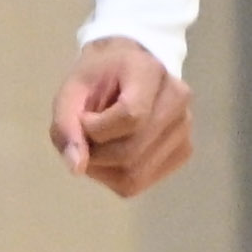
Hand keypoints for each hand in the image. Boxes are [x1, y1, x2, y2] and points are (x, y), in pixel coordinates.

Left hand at [50, 38, 192, 198]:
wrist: (127, 68)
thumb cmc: (97, 77)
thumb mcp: (71, 91)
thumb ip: (66, 125)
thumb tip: (77, 169)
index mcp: (151, 72)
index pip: (131, 116)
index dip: (95, 128)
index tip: (81, 118)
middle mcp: (177, 100)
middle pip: (130, 151)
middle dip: (94, 153)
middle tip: (84, 136)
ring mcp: (185, 128)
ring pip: (135, 174)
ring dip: (102, 167)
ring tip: (98, 143)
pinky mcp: (184, 151)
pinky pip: (142, 182)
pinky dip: (115, 175)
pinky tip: (113, 152)